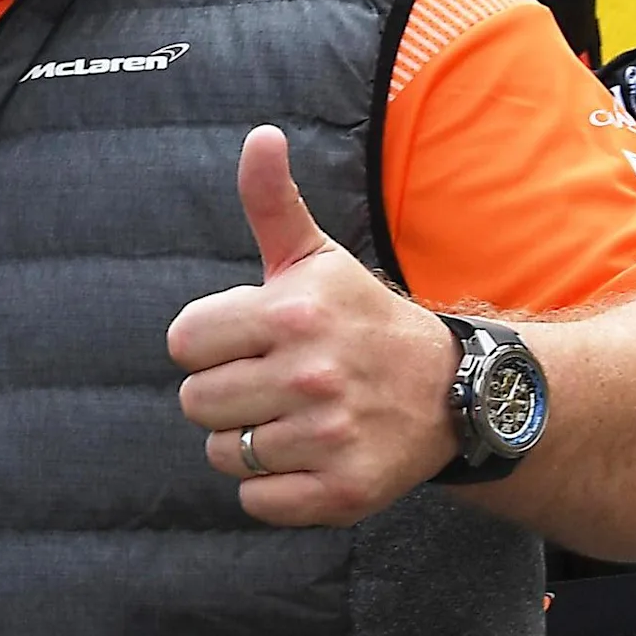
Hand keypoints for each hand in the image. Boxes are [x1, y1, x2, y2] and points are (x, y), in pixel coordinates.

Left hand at [167, 127, 461, 525]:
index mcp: (292, 313)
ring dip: (249, 442)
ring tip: (293, 419)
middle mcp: (312, 375)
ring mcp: (330, 437)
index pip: (184, 343)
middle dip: (225, 394)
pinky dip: (272, 488)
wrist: (451, 392)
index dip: (209, 345)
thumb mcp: (316, 258)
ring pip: (225, 454)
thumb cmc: (361, 321)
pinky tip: (307, 457)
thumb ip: (272, 201)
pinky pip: (257, 500)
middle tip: (272, 384)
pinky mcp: (345, 493)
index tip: (249, 342)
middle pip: (196, 403)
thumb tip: (260, 135)